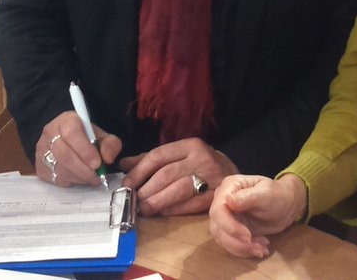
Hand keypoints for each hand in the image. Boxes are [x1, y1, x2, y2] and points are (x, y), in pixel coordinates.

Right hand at [34, 110, 121, 186]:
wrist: (67, 142)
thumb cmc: (86, 138)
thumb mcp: (101, 136)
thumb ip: (110, 144)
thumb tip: (108, 158)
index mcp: (66, 120)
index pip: (71, 132)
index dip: (85, 150)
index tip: (97, 163)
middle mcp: (50, 133)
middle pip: (63, 153)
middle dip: (83, 169)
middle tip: (97, 176)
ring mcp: (41, 150)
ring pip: (59, 168)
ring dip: (79, 177)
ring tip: (92, 178)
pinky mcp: (39, 166)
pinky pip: (55, 178)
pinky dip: (71, 181)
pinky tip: (80, 178)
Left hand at [119, 138, 237, 215]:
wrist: (233, 174)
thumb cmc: (199, 164)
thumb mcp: (178, 155)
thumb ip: (150, 159)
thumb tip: (124, 165)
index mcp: (190, 145)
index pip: (158, 156)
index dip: (139, 171)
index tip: (126, 185)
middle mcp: (202, 159)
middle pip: (166, 174)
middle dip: (146, 190)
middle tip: (132, 201)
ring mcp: (211, 178)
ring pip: (178, 190)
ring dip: (157, 201)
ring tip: (143, 209)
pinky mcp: (216, 196)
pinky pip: (190, 204)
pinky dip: (173, 209)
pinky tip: (162, 212)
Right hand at [209, 174, 305, 257]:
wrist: (286, 206)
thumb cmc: (277, 195)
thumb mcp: (266, 194)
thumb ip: (248, 197)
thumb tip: (228, 201)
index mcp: (229, 187)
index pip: (218, 210)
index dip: (230, 226)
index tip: (248, 237)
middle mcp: (223, 201)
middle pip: (217, 227)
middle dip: (236, 242)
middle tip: (258, 247)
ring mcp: (225, 216)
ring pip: (222, 238)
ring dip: (241, 248)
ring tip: (262, 249)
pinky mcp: (231, 229)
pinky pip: (230, 244)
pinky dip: (244, 250)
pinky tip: (260, 248)